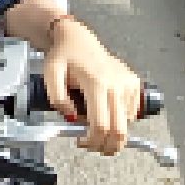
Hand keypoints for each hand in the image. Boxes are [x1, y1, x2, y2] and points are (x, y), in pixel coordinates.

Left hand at [42, 19, 142, 154]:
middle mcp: (117, 85)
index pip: (101, 125)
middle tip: (93, 146)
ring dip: (111, 130)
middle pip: (120, 131)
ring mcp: (128, 84)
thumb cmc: (63, 56)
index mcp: (96, 83)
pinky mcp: (134, 84)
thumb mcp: (50, 74)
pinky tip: (104, 108)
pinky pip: (130, 112)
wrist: (77, 39)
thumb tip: (72, 117)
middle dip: (107, 146)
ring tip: (93, 120)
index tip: (81, 142)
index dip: (92, 141)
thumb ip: (57, 98)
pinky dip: (118, 118)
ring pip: (125, 124)